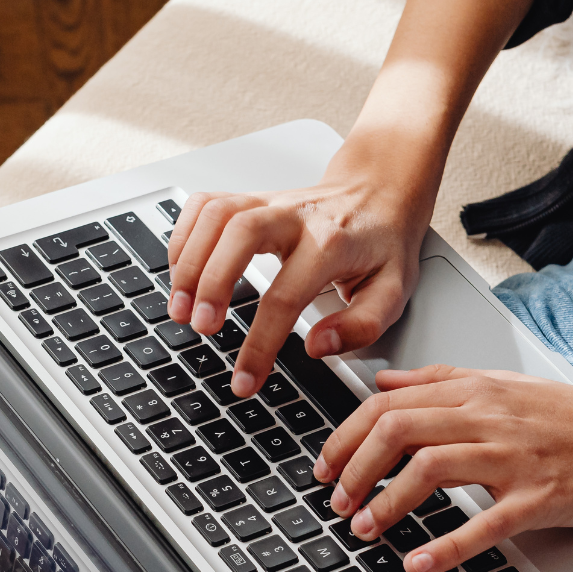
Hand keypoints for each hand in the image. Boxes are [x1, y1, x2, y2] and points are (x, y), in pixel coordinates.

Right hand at [165, 159, 430, 399]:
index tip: (244, 380)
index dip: (260, 344)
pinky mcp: (250, 198)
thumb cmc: (383, 244)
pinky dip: (183, 237)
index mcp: (332, 244)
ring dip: (188, 260)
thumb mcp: (393, 292)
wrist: (381, 192)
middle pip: (239, 233)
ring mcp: (269, 201)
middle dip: (211, 282)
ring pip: (216, 213)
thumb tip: (316, 347)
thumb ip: (360, 326)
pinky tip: (181, 271)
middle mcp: (295, 216)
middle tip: (199, 327)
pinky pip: (205, 205)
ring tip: (179, 307)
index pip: (286, 296)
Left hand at [314, 365, 572, 571]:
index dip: (346, 434)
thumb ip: (444, 382)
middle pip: (397, 428)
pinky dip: (443, 546)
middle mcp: (494, 415)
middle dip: (353, 467)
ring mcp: (518, 456)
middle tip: (334, 499)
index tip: (327, 463)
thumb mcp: (511, 387)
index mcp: (481, 389)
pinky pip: (483, 523)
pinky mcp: (542, 498)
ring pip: (429, 467)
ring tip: (363, 529)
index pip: (391, 401)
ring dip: (385, 502)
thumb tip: (385, 382)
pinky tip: (416, 563)